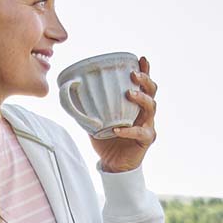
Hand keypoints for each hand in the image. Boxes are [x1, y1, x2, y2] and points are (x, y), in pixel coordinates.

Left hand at [91, 56, 157, 172]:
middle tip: (134, 74)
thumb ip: (87, 109)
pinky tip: (117, 129)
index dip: (145, 71)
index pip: (143, 85)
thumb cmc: (106, 140)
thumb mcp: (94, 122)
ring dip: (141, 98)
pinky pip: (140, 132)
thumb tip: (70, 94)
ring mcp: (148, 125)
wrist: (113, 164)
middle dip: (145, 80)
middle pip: (152, 92)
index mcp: (135, 105)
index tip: (141, 58)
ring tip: (129, 93)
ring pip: (151, 108)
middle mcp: (145, 113)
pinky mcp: (146, 140)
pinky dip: (128, 131)